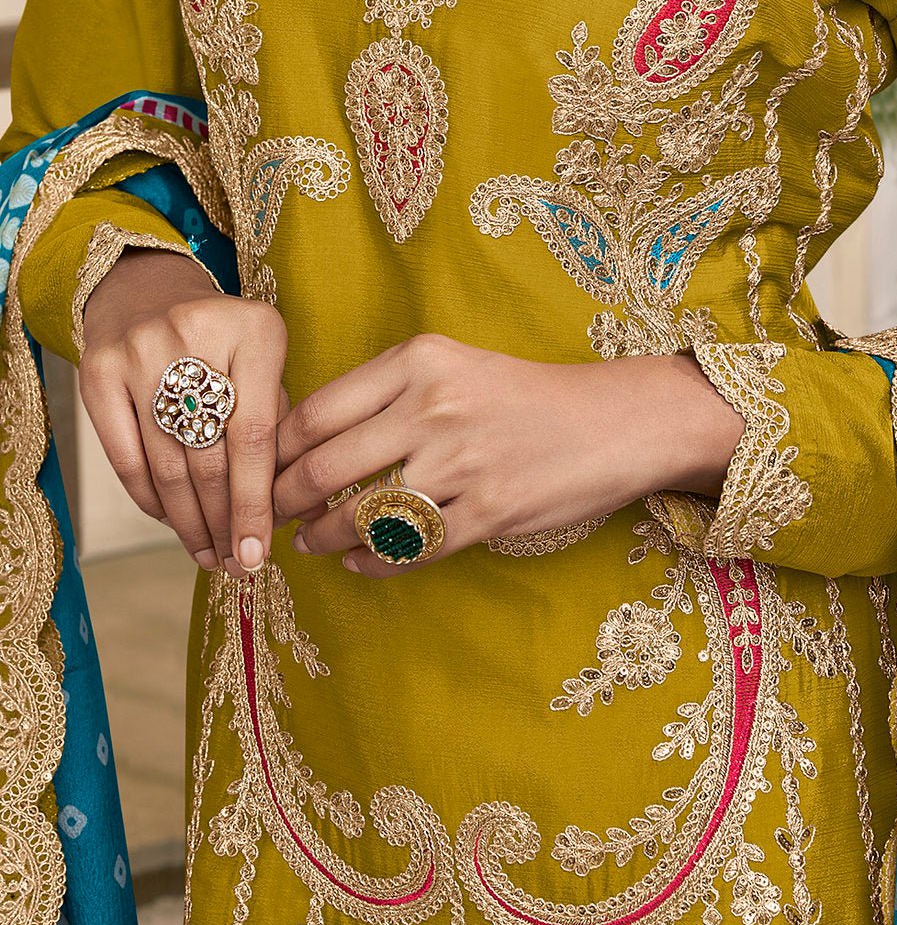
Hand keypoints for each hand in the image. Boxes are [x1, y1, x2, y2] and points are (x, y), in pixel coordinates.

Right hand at [79, 248, 287, 574]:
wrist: (150, 292)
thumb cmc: (227, 342)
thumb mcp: (267, 363)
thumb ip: (282, 425)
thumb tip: (294, 513)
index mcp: (256, 331)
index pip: (257, 436)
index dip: (256, 503)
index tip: (259, 553)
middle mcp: (196, 335)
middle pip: (210, 456)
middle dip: (225, 521)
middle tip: (237, 566)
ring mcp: (140, 352)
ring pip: (166, 465)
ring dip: (189, 523)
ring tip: (208, 555)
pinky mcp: (98, 371)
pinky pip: (127, 458)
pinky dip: (151, 500)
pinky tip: (173, 522)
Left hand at [271, 333, 742, 576]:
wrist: (615, 422)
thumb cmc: (524, 394)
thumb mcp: (455, 365)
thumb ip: (387, 391)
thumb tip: (306, 436)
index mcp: (420, 360)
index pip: (316, 412)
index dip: (271, 452)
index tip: (254, 471)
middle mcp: (435, 406)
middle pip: (323, 468)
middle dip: (280, 503)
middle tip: (263, 518)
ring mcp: (461, 463)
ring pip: (359, 515)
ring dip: (320, 538)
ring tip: (309, 543)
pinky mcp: (488, 512)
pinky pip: (407, 551)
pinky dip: (371, 564)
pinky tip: (358, 563)